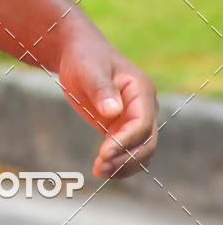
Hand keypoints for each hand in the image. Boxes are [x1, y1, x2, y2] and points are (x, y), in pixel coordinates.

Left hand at [57, 37, 158, 178]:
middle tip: (99, 167)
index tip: (103, 153)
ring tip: (98, 171)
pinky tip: (101, 169)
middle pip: (146, 142)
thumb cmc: (84, 57)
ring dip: (123, 165)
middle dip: (125, 159)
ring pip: (140, 151)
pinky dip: (118, 163)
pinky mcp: (123, 127)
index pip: (141, 124)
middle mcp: (144, 106)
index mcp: (141, 90)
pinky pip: (128, 150)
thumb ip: (101, 88)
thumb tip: (113, 111)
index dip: (125, 142)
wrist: (78, 52)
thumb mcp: (89, 69)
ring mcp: (136, 118)